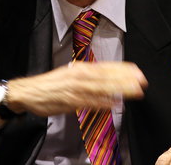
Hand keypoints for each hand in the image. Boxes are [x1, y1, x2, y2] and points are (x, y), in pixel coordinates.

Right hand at [6, 61, 147, 116]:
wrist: (28, 91)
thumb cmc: (49, 85)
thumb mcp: (69, 74)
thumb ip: (87, 76)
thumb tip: (104, 79)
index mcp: (80, 68)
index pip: (106, 67)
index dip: (122, 69)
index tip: (137, 71)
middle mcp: (79, 75)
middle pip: (107, 76)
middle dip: (126, 79)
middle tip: (142, 81)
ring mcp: (75, 88)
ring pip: (101, 88)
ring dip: (119, 89)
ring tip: (135, 91)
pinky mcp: (70, 101)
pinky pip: (90, 102)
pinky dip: (103, 103)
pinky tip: (115, 103)